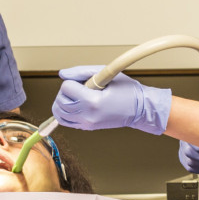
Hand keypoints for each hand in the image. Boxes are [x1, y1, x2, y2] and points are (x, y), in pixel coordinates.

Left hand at [52, 66, 171, 134]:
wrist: (139, 109)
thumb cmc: (127, 90)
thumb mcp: (106, 74)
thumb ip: (81, 72)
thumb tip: (62, 74)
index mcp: (93, 101)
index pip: (66, 88)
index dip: (73, 80)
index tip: (84, 81)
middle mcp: (87, 115)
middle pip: (60, 100)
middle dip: (66, 90)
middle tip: (80, 86)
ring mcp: (86, 124)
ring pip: (59, 112)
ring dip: (63, 101)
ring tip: (76, 95)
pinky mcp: (87, 127)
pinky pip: (65, 121)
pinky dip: (64, 111)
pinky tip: (74, 104)